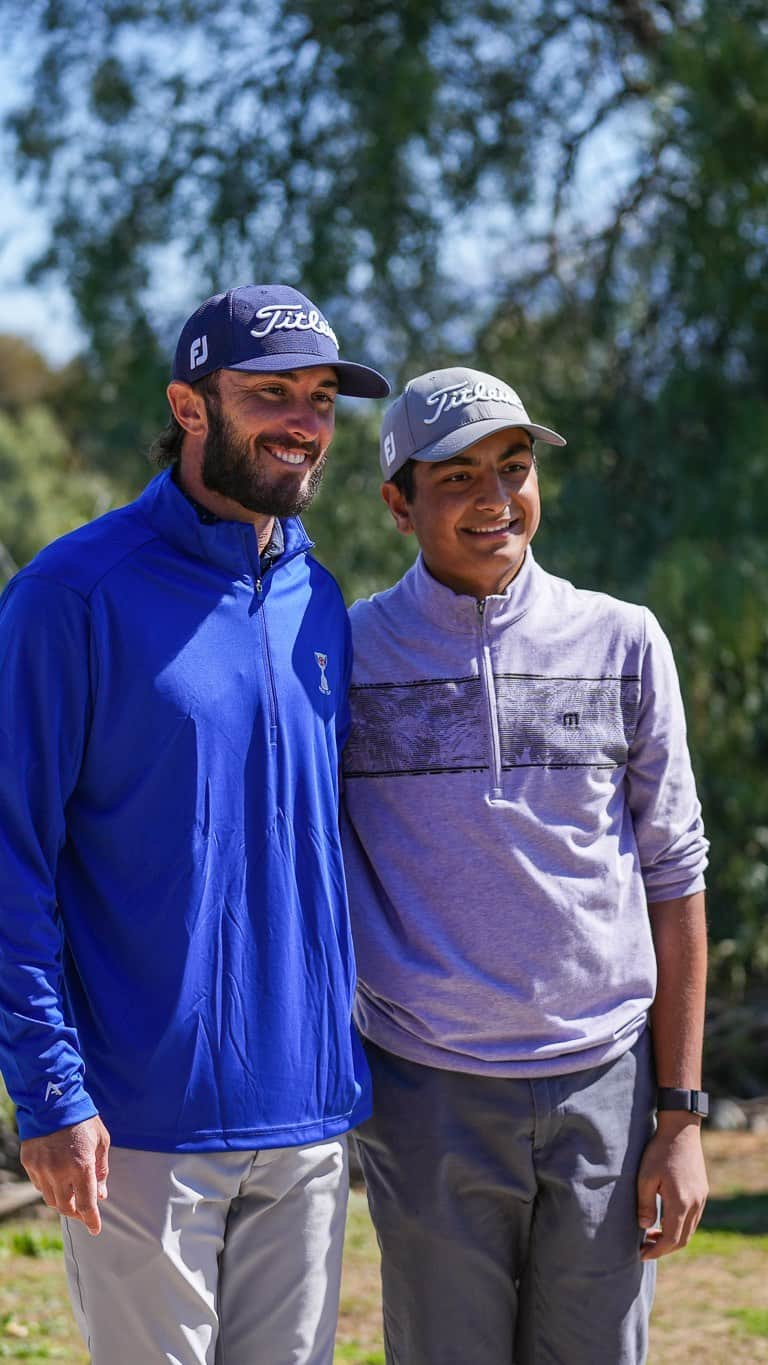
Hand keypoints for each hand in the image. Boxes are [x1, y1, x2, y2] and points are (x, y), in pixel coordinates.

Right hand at [20, 1116, 110, 1235]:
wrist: (54, 1101)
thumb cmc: (83, 1120)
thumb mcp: (101, 1142)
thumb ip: (101, 1170)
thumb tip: (101, 1194)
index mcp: (81, 1166)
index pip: (87, 1204)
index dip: (92, 1220)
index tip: (96, 1229)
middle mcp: (60, 1172)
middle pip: (66, 1207)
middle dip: (77, 1213)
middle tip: (84, 1212)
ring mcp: (42, 1168)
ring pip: (51, 1199)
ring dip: (63, 1202)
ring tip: (71, 1195)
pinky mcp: (30, 1163)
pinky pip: (40, 1185)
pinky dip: (50, 1189)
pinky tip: (58, 1181)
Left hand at [636, 1114, 707, 1259]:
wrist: (681, 1130)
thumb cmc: (659, 1151)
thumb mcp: (645, 1177)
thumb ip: (645, 1204)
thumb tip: (644, 1226)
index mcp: (681, 1202)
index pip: (671, 1239)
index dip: (657, 1251)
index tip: (642, 1254)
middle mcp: (695, 1204)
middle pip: (683, 1239)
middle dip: (664, 1248)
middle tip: (645, 1248)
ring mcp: (701, 1198)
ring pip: (689, 1230)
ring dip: (672, 1238)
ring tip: (652, 1234)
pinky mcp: (703, 1192)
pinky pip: (693, 1218)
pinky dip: (680, 1226)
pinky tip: (665, 1219)